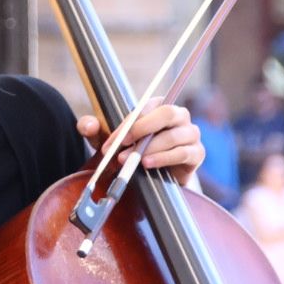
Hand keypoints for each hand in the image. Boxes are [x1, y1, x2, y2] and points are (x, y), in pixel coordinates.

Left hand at [77, 98, 203, 187]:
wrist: (149, 178)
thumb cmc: (131, 152)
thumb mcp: (110, 141)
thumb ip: (95, 130)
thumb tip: (87, 125)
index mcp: (159, 106)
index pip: (146, 107)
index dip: (129, 124)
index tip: (113, 141)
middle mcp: (179, 116)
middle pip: (167, 113)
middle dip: (143, 129)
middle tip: (124, 146)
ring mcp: (190, 134)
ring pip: (174, 135)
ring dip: (151, 149)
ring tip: (135, 161)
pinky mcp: (196, 154)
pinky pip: (184, 153)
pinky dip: (165, 159)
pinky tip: (149, 165)